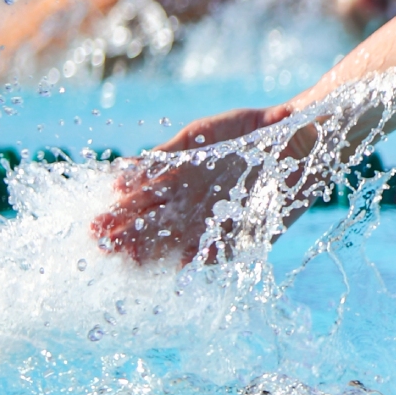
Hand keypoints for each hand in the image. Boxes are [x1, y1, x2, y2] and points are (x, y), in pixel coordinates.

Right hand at [93, 106, 295, 264]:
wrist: (300, 135)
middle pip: (154, 226)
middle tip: (100, 245)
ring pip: (179, 241)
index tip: (94, 225)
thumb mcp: (199, 135)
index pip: (140, 203)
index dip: (118, 215)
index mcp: (178, 181)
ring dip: (155, 252)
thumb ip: (165, 155)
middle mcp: (193, 206)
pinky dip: (204, 257)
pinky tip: (182, 265)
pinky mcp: (248, 233)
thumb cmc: (246, 129)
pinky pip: (222, 251)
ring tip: (129, 259)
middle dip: (127, 236)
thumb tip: (120, 176)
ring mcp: (218, 220)